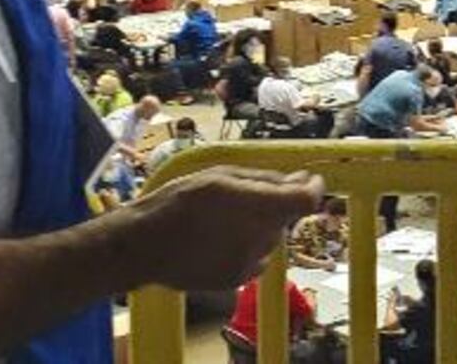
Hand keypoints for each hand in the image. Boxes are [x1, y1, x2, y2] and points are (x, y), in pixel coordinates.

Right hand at [120, 165, 323, 291]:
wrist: (145, 246)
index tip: (306, 180)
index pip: (307, 200)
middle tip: (242, 196)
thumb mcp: (221, 176)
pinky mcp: (237, 280)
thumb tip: (300, 179)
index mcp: (260, 207)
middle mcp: (261, 238)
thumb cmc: (178, 203)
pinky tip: (216, 240)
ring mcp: (251, 263)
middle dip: (274, 205)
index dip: (311, 188)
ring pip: (270, 239)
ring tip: (221, 220)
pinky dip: (245, 247)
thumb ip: (265, 179)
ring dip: (258, 227)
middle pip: (286, 219)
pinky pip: (255, 259)